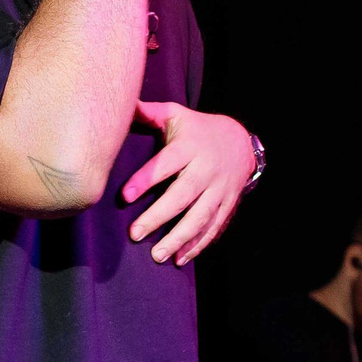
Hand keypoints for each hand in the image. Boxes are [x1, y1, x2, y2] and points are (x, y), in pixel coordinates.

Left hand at [121, 100, 256, 265]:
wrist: (240, 140)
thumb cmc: (196, 129)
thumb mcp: (175, 114)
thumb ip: (149, 112)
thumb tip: (121, 104)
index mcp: (189, 146)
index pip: (165, 165)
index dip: (145, 180)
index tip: (124, 197)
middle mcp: (206, 169)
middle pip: (183, 195)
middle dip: (159, 216)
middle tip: (135, 234)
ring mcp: (220, 188)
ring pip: (201, 216)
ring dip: (180, 238)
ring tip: (158, 255)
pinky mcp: (228, 203)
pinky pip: (214, 226)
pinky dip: (198, 244)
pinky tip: (180, 258)